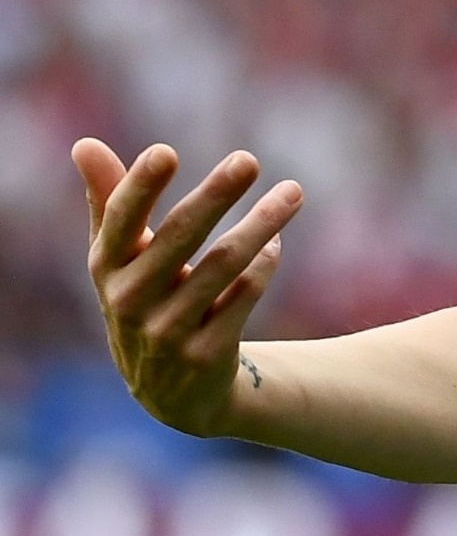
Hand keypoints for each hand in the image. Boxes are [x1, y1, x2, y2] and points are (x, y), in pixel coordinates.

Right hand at [73, 140, 304, 437]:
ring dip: (261, 225)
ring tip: (293, 192)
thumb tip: (84, 144)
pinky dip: (264, 265)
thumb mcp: (120, 259)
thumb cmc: (144, 299)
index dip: (139, 187)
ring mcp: (168, 330)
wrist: (169, 391)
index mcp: (106, 269)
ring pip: (223, 266)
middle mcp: (130, 300)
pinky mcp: (206, 354)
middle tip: (247, 160)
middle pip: (178, 237)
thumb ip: (109, 202)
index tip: (165, 152)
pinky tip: (275, 242)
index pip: (120, 221)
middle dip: (215, 195)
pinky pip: (244, 297)